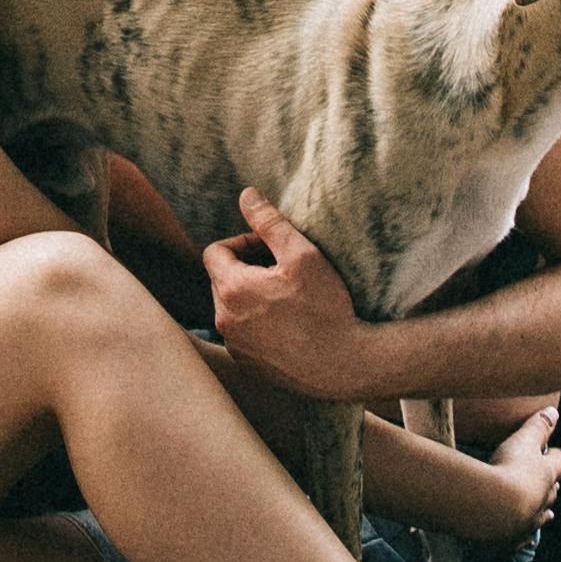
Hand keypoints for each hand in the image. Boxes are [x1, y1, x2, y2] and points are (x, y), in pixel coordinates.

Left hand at [201, 187, 382, 400]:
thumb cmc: (325, 308)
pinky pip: (242, 335)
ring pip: (232, 309)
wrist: (345, 365)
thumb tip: (246, 196)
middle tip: (283, 271)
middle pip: (221, 280)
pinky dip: (258, 325)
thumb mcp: (302, 255)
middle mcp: (224, 320)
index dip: (242, 242)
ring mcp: (235, 346)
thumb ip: (270, 223)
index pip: (215, 252)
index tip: (270, 249)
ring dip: (251, 298)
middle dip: (246, 270)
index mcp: (231, 289)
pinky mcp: (248, 365)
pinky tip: (289, 325)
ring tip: (287, 299)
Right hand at [451, 400, 560, 544]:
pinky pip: (522, 539)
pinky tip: (525, 540)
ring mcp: (528, 521)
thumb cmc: (510, 468)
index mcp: (545, 476)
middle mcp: (542, 500)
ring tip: (547, 514)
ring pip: (541, 517)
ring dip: (542, 513)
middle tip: (550, 483)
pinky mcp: (512, 538)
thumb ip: (538, 426)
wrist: (493, 507)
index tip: (555, 454)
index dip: (556, 458)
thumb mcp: (523, 440)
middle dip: (551, 487)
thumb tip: (554, 411)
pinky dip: (524, 537)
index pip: (557, 464)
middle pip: (551, 492)